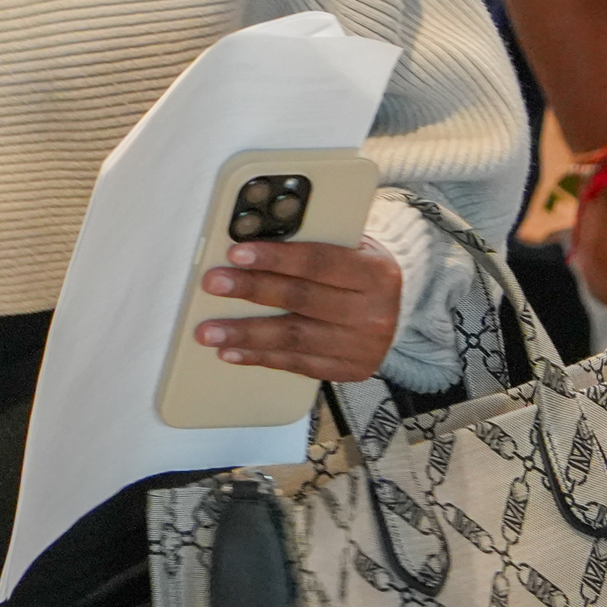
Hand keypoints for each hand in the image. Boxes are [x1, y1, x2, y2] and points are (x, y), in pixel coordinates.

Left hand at [196, 237, 403, 384]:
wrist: (397, 308)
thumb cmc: (360, 268)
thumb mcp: (350, 245)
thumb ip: (311, 241)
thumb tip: (250, 236)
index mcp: (375, 272)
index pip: (317, 262)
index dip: (274, 257)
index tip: (236, 253)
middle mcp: (374, 312)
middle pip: (301, 299)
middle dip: (251, 290)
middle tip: (213, 284)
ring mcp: (364, 347)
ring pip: (295, 338)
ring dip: (246, 334)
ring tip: (209, 331)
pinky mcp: (350, 370)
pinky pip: (298, 364)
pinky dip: (261, 357)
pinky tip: (233, 352)